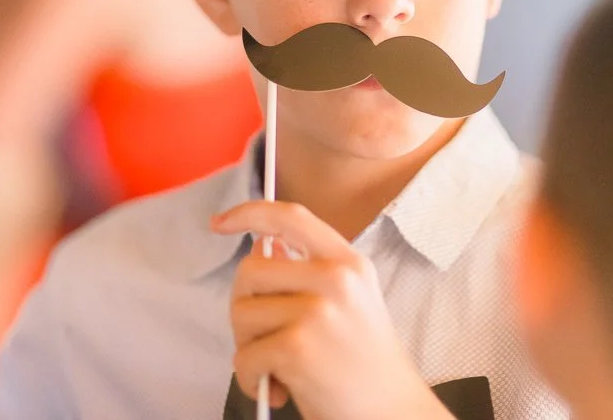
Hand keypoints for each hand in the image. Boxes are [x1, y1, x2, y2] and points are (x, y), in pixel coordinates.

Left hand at [210, 201, 450, 419]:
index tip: (220, 222)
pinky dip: (250, 379)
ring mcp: (317, 312)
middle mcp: (335, 279)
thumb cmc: (364, 362)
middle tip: (262, 338)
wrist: (392, 411)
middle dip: (244, 307)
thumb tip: (265, 246)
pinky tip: (276, 389)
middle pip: (250, 271)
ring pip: (241, 314)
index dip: (249, 213)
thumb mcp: (350, 302)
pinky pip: (244, 356)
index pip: (290, 217)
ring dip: (246, 347)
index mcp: (348, 262)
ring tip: (274, 367)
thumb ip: (309, 271)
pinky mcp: (298, 348)